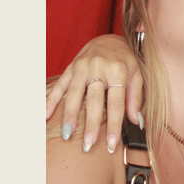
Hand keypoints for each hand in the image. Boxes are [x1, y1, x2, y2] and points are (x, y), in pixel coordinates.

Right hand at [46, 36, 143, 152]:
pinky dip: (51, 100)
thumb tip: (138, 123)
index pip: (115, 103)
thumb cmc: (127, 62)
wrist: (110, 39)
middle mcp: (98, 67)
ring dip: (69, 115)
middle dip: (90, 124)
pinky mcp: (70, 68)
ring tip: (66, 134)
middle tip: (87, 144)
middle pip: (93, 100)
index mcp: (118, 71)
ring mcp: (82, 67)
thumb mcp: (137, 76)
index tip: (110, 144)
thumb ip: (135, 99)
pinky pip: (60, 85)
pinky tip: (45, 115)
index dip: (113, 125)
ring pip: (74, 94)